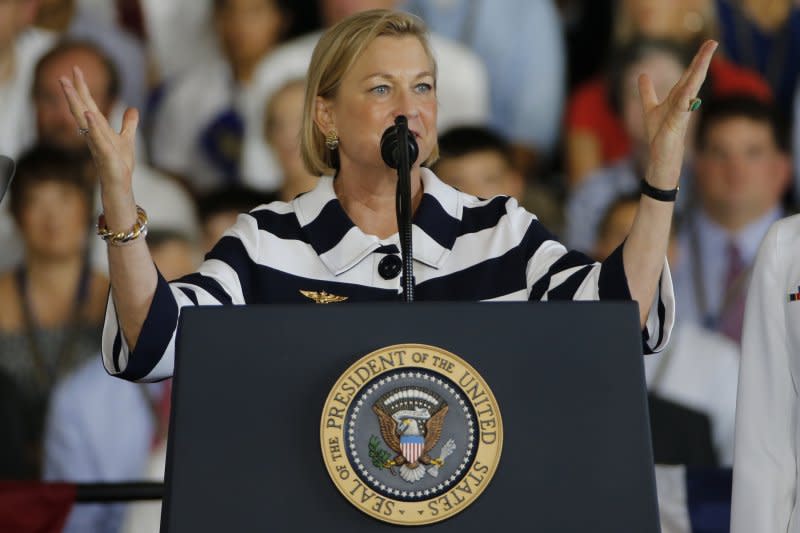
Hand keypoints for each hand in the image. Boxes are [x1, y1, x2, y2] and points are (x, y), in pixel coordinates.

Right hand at [59, 66, 138, 211]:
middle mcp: (93, 133)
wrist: (119, 184)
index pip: (88, 103)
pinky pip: (97, 137)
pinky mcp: (104, 154)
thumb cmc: (119, 163)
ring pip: (83, 120)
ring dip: (75, 104)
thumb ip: (128, 123)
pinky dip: (93, 126)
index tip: (76, 70)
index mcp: (98, 127)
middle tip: (63, 75)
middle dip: (72, 92)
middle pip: (80, 108)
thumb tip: (132, 108)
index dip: (82, 87)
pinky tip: (89, 114)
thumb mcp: (127, 138)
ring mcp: (96, 142)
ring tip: (68, 88)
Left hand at [639, 40, 717, 187]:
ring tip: (706, 56)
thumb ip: (647, 92)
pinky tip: (689, 90)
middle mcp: (683, 104)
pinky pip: (681, 109)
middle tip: (713, 41)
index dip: (697, 59)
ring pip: (691, 89)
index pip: (689, 75)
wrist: (662, 159)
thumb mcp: (650, 109)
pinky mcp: (676, 126)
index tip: (709, 42)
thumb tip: (642, 74)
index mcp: (678, 98)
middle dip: (702, 60)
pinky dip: (685, 99)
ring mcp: (681, 114)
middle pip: (693, 78)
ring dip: (697, 73)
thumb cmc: (660, 136)